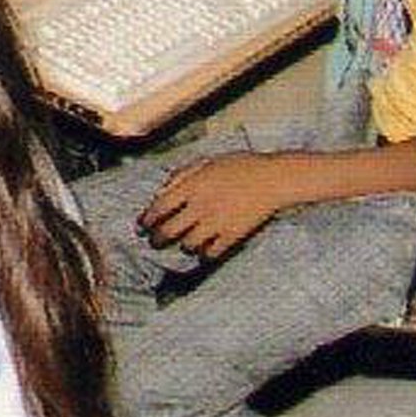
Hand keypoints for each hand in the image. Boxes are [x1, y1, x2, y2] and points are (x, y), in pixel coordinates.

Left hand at [139, 153, 296, 263]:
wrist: (273, 179)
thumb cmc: (240, 166)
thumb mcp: (207, 162)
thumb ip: (181, 175)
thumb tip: (161, 191)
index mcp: (192, 186)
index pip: (159, 207)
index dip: (147, 219)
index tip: (142, 226)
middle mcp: (200, 206)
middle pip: (169, 231)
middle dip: (158, 239)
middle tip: (155, 241)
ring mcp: (216, 223)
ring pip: (188, 245)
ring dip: (183, 245)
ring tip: (185, 243)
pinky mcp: (232, 235)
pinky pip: (211, 253)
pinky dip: (204, 254)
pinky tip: (204, 249)